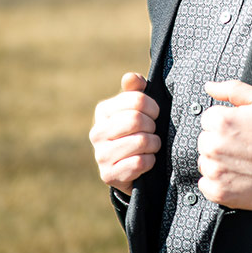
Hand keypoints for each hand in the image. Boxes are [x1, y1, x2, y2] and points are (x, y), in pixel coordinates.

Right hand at [90, 72, 161, 195]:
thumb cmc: (137, 131)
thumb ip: (135, 90)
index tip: (155, 114)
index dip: (153, 107)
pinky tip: (146, 161)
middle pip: (137, 119)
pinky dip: (150, 161)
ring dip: (154, 144)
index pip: (137, 99)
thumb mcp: (137, 108)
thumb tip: (130, 77)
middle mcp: (96, 132)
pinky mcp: (108, 175)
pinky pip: (140, 163)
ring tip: (151, 145)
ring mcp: (100, 155)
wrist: (131, 168)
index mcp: (103, 111)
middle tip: (153, 131)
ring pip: (141, 141)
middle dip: (153, 126)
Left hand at [197, 80, 251, 210]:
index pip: (208, 118)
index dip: (226, 122)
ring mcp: (215, 170)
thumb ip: (233, 89)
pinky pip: (205, 184)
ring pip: (204, 161)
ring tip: (242, 161)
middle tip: (244, 146)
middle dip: (220, 141)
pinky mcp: (218, 191)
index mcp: (221, 121)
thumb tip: (209, 87)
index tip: (241, 130)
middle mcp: (213, 145)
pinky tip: (237, 176)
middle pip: (204, 140)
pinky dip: (217, 181)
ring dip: (218, 161)